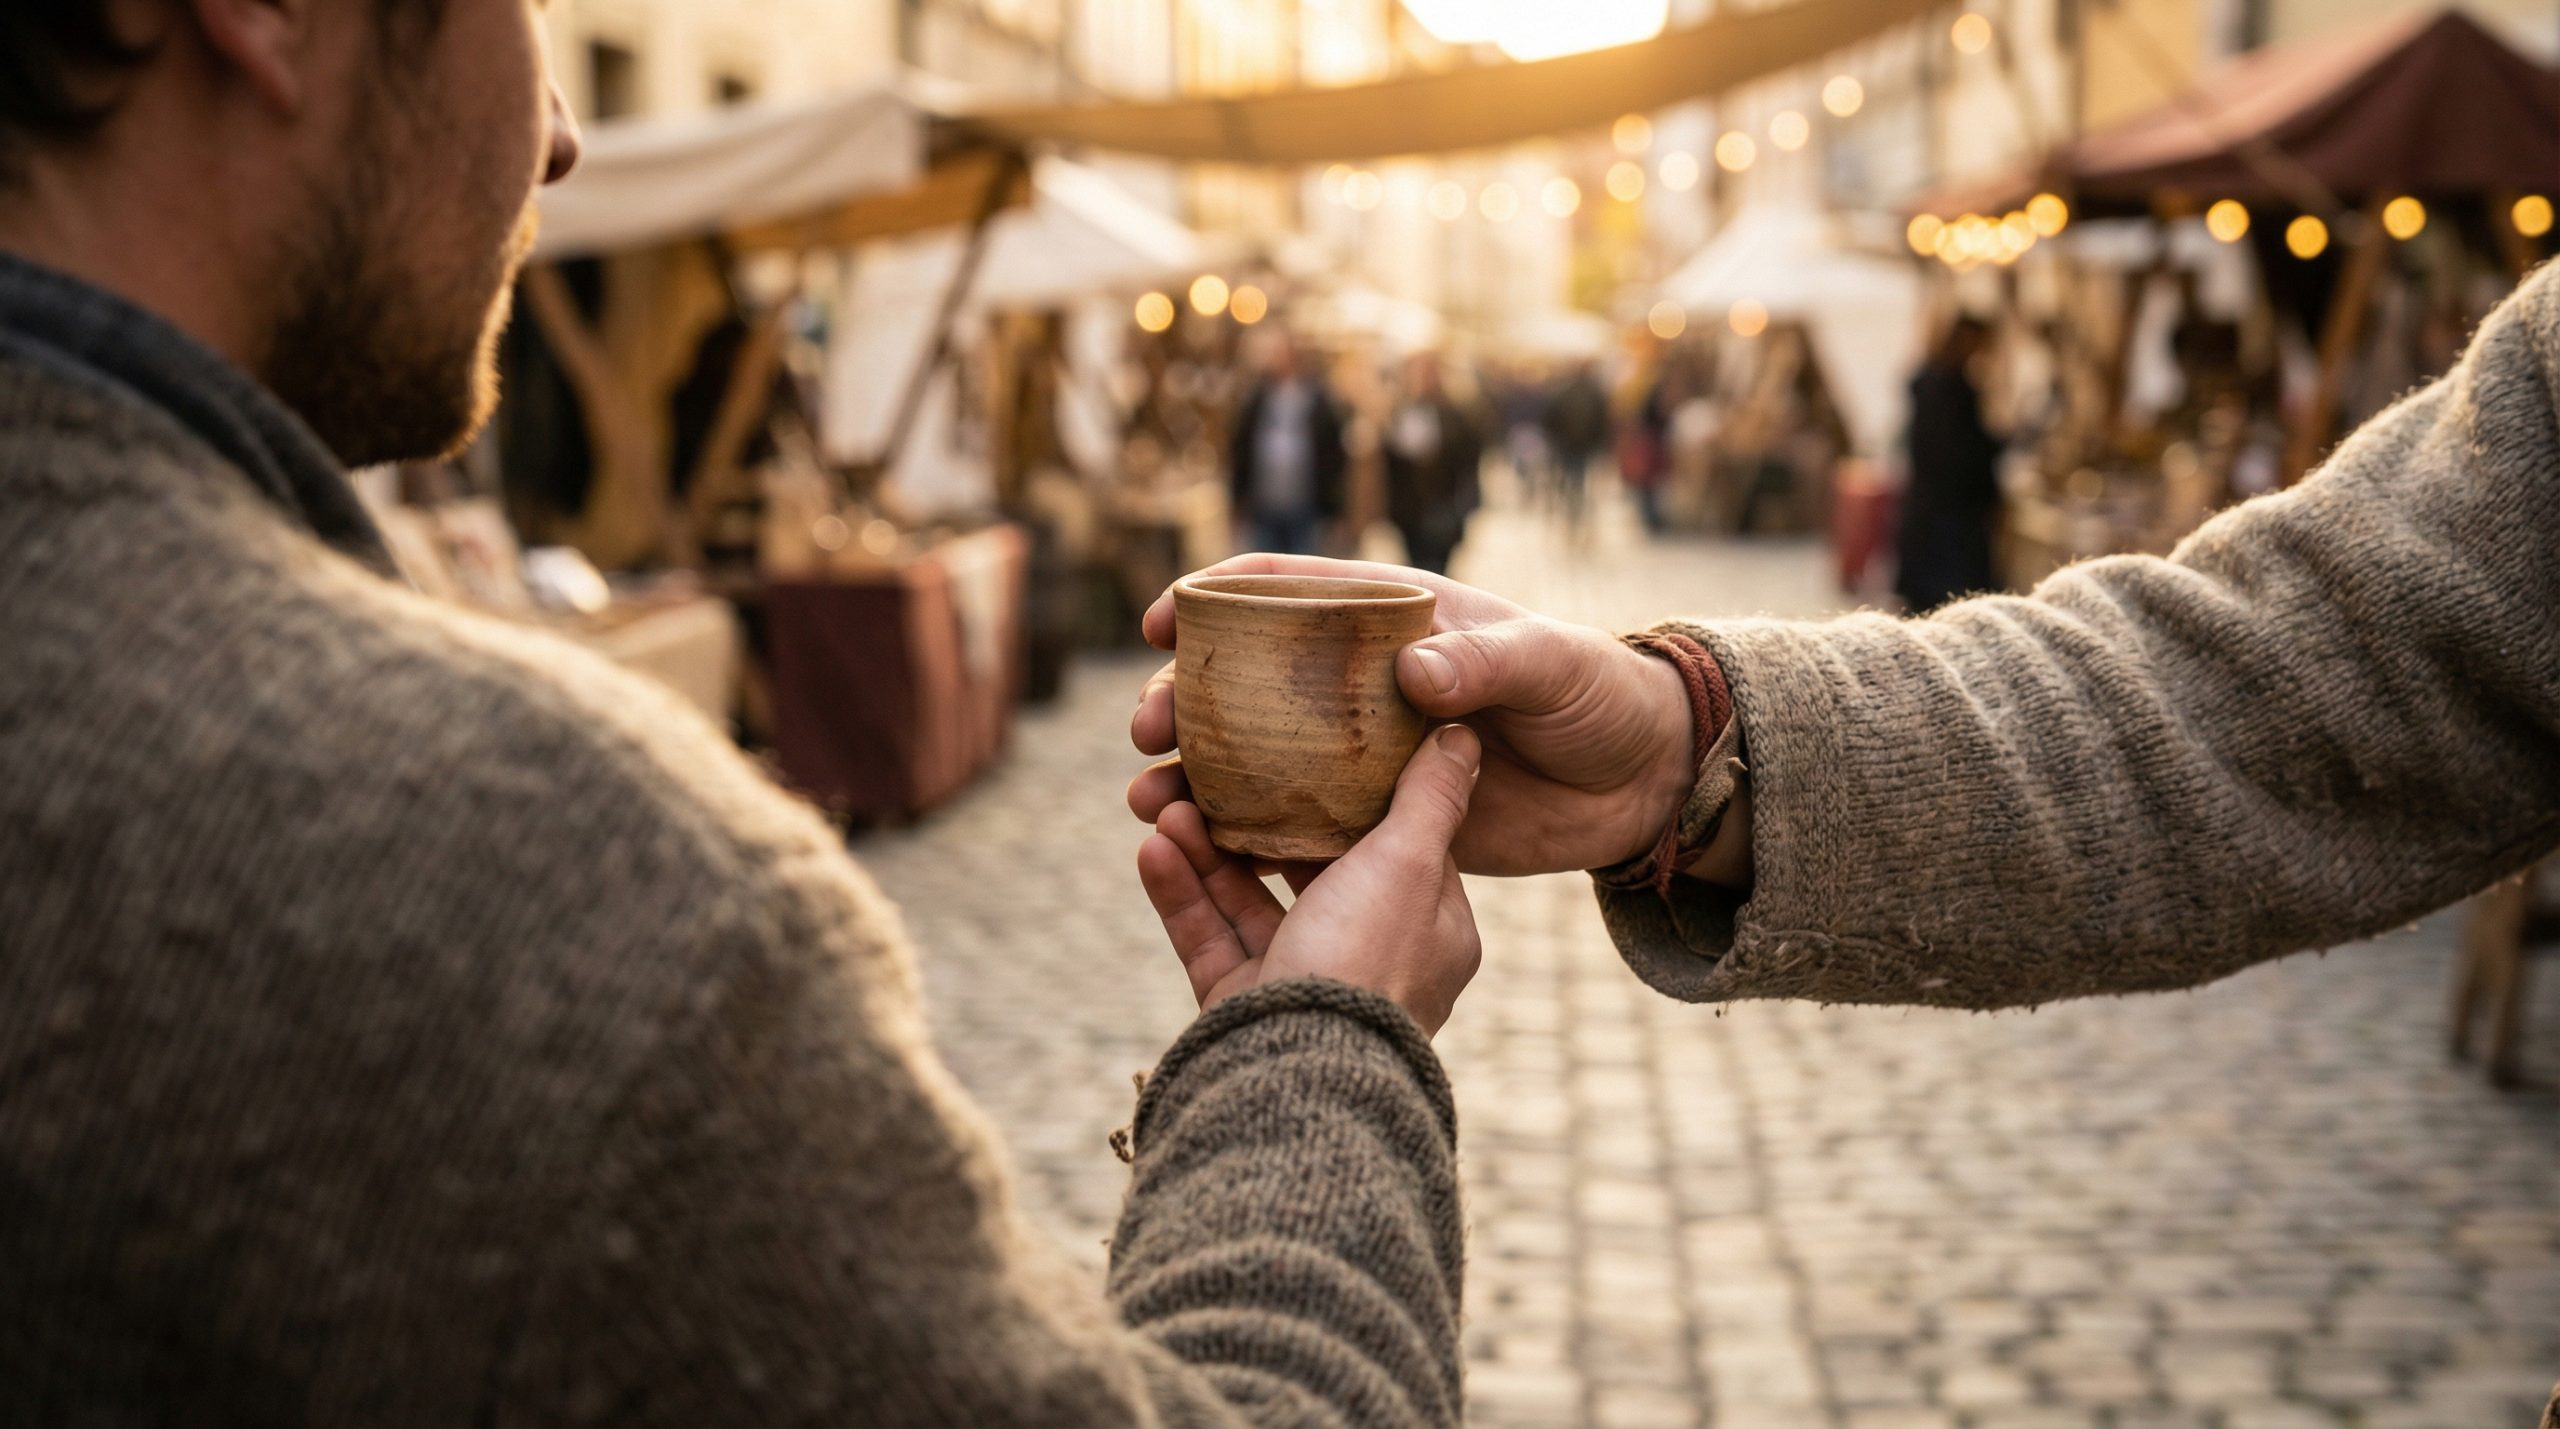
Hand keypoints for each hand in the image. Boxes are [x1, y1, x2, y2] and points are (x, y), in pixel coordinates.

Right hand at [1128, 554, 1696, 876]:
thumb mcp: (1547, 668)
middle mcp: (1361, 688)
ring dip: (1194, 779)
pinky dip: (1239, 841)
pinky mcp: (1376, 826)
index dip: (1216, 599)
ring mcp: (1362, 759)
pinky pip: (1294, 831)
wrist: (1639, 783)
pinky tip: (1193, 854)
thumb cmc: (1597, 696)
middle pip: (1246, 687)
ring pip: (1254, 764)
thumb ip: (1483, 666)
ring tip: (1149, 801)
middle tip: (1148, 733)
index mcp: (1393, 623)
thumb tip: (1411, 671)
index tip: (1161, 622)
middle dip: (1182, 703)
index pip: (1286, 594)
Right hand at [1139, 725, 1483, 1035]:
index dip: (1348, 791)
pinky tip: (1151, 851)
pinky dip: (1181, 895)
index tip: (1306, 744)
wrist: (1300, 1085)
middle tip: (1208, 770)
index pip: (1394, 841)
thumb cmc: (1365, 964)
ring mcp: (1305, 984)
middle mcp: (1370, 956)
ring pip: (1249, 901)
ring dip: (1206, 848)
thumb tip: (1463, 736)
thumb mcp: (1406, 865)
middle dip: (1254, 817)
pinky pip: (1211, 941)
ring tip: (1163, 804)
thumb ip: (1429, 798)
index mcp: (1427, 929)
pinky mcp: (1248, 1010)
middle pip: (1308, 868)